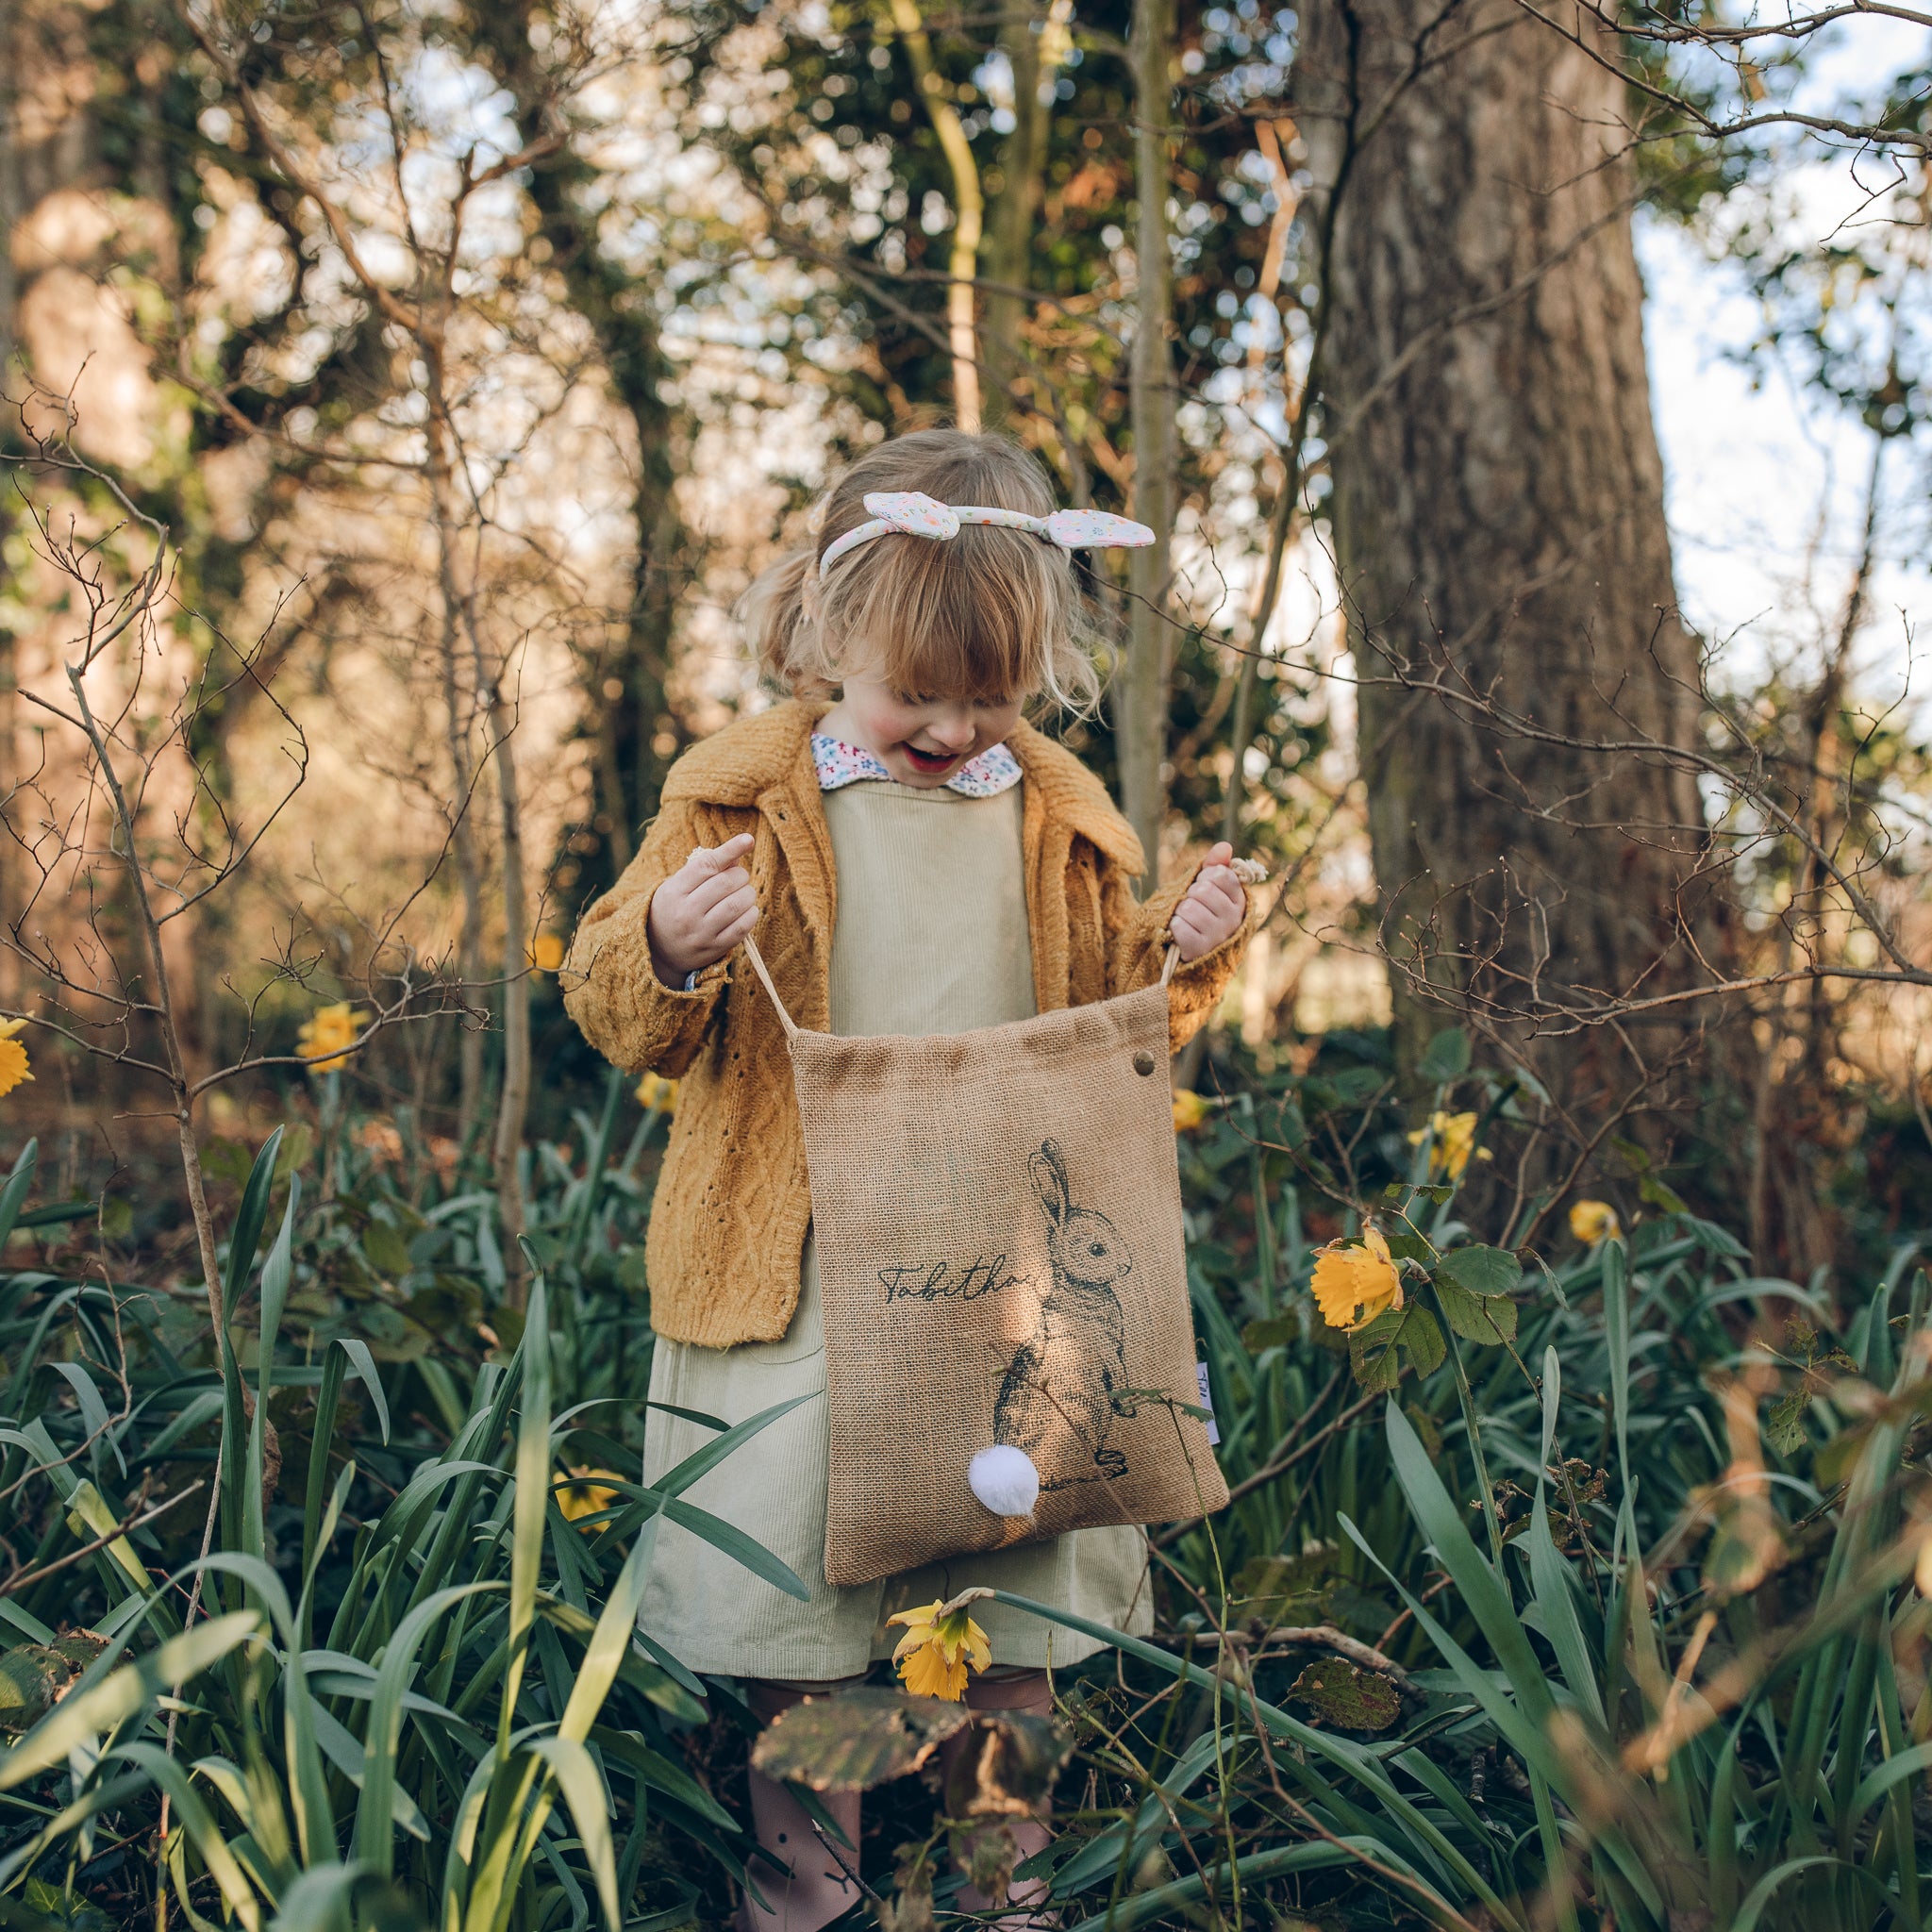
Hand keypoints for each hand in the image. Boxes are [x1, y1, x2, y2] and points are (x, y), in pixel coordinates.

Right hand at [648, 834, 758, 985]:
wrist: (658, 950)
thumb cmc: (673, 908)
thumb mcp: (678, 885)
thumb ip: (705, 869)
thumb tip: (738, 855)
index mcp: (674, 891)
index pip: (706, 865)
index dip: (730, 849)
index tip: (748, 839)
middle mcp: (686, 912)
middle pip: (725, 883)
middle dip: (740, 875)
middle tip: (739, 877)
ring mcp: (700, 932)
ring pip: (736, 905)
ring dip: (748, 894)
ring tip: (744, 893)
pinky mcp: (714, 948)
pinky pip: (742, 927)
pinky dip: (751, 914)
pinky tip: (747, 910)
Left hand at [1170, 841, 1245, 962]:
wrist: (1199, 951)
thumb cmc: (1205, 912)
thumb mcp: (1213, 887)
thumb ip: (1218, 866)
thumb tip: (1225, 846)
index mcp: (1240, 901)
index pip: (1221, 875)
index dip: (1206, 877)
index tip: (1206, 887)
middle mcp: (1233, 919)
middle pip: (1202, 890)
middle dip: (1191, 894)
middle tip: (1195, 905)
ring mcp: (1217, 936)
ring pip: (1189, 907)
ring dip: (1181, 911)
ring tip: (1189, 919)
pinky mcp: (1199, 950)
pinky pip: (1178, 926)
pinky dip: (1174, 926)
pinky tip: (1183, 931)